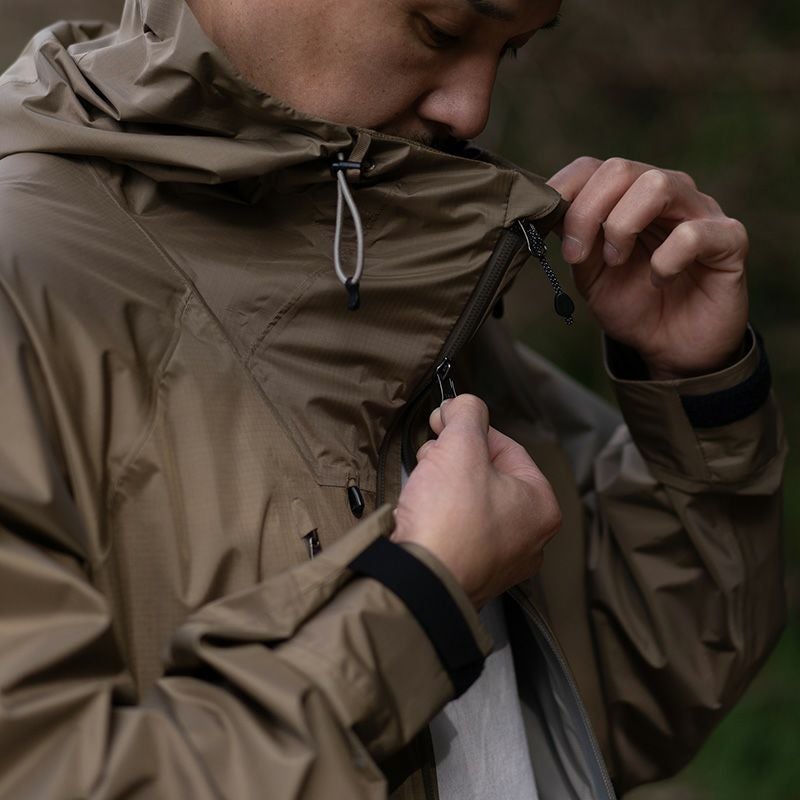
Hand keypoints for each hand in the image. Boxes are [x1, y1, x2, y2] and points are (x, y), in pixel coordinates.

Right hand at [391, 395, 560, 608]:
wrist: (417, 582)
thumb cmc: (449, 520)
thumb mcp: (460, 447)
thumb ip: (466, 415)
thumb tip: (463, 405)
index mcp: (540, 506)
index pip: (507, 448)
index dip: (471, 430)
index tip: (443, 423)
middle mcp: (528, 538)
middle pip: (487, 475)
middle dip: (453, 459)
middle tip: (431, 457)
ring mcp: (498, 560)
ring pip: (469, 502)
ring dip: (441, 484)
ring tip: (423, 487)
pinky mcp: (468, 573)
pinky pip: (455, 530)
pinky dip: (436, 516)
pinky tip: (421, 513)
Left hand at [548, 157, 748, 378]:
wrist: (674, 347)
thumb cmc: (634, 305)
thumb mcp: (590, 275)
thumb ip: (575, 241)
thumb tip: (548, 213)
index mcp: (630, 196)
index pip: (593, 167)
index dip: (564, 191)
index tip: (545, 227)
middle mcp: (667, 193)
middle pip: (620, 169)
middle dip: (587, 212)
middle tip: (577, 255)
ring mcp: (701, 211)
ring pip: (657, 184)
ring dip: (622, 225)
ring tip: (616, 262)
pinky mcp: (730, 239)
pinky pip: (693, 234)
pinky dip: (665, 260)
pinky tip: (659, 279)